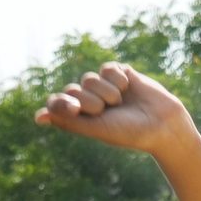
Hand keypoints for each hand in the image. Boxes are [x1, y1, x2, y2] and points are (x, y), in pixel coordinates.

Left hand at [32, 63, 195, 156]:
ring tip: (120, 101)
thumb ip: (67, 121)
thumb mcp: (96, 129)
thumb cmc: (128, 132)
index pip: (57, 103)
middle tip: (106, 110)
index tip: (77, 110)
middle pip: (73, 89)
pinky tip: (128, 88)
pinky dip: (116, 79)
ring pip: (89, 78)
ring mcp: (104, 87)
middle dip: (89, 100)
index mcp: (80, 119)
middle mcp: (89, 101)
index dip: (64, 103)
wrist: (162, 124)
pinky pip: (107, 68)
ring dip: (105, 91)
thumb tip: (38, 117)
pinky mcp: (120, 74)